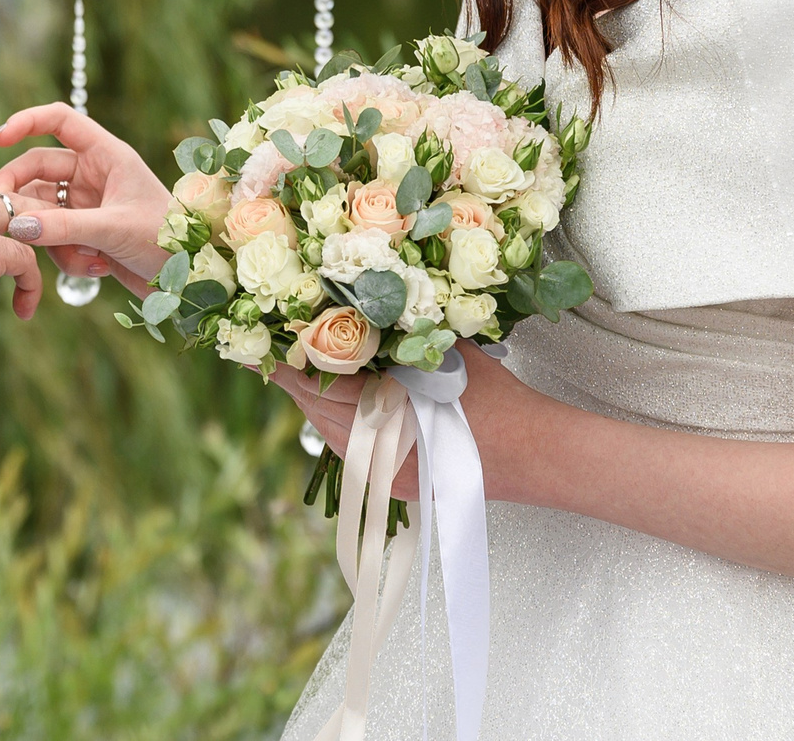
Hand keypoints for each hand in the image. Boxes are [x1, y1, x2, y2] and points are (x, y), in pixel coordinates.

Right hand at [0, 103, 174, 291]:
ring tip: (85, 259)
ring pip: (42, 209)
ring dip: (52, 238)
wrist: (188, 280)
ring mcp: (87, 203)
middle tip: (4, 217)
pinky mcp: (84, 232)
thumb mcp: (113, 229)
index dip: (25, 122)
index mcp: (107, 155)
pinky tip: (98, 268)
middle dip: (21, 194)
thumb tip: (16, 224)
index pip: (59, 120)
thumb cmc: (166, 241)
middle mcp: (94, 173)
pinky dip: (67, 256)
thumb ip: (63, 227)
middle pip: (38, 169)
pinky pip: (54, 237)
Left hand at [271, 343, 544, 504]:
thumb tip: (355, 306)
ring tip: (297, 372)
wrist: (534, 455)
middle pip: (316, 410)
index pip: (318, 383)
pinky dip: (337, 426)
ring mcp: (383, 475)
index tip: (260, 344)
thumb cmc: (495, 397)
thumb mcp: (445, 353)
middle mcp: (377, 451)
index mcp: (386, 413)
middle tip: (270, 351)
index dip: (286, 364)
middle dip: (293, 380)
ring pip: (328, 434)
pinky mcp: (392, 487)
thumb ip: (402, 336)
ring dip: (313, 404)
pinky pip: (350, 453)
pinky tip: (335, 404)